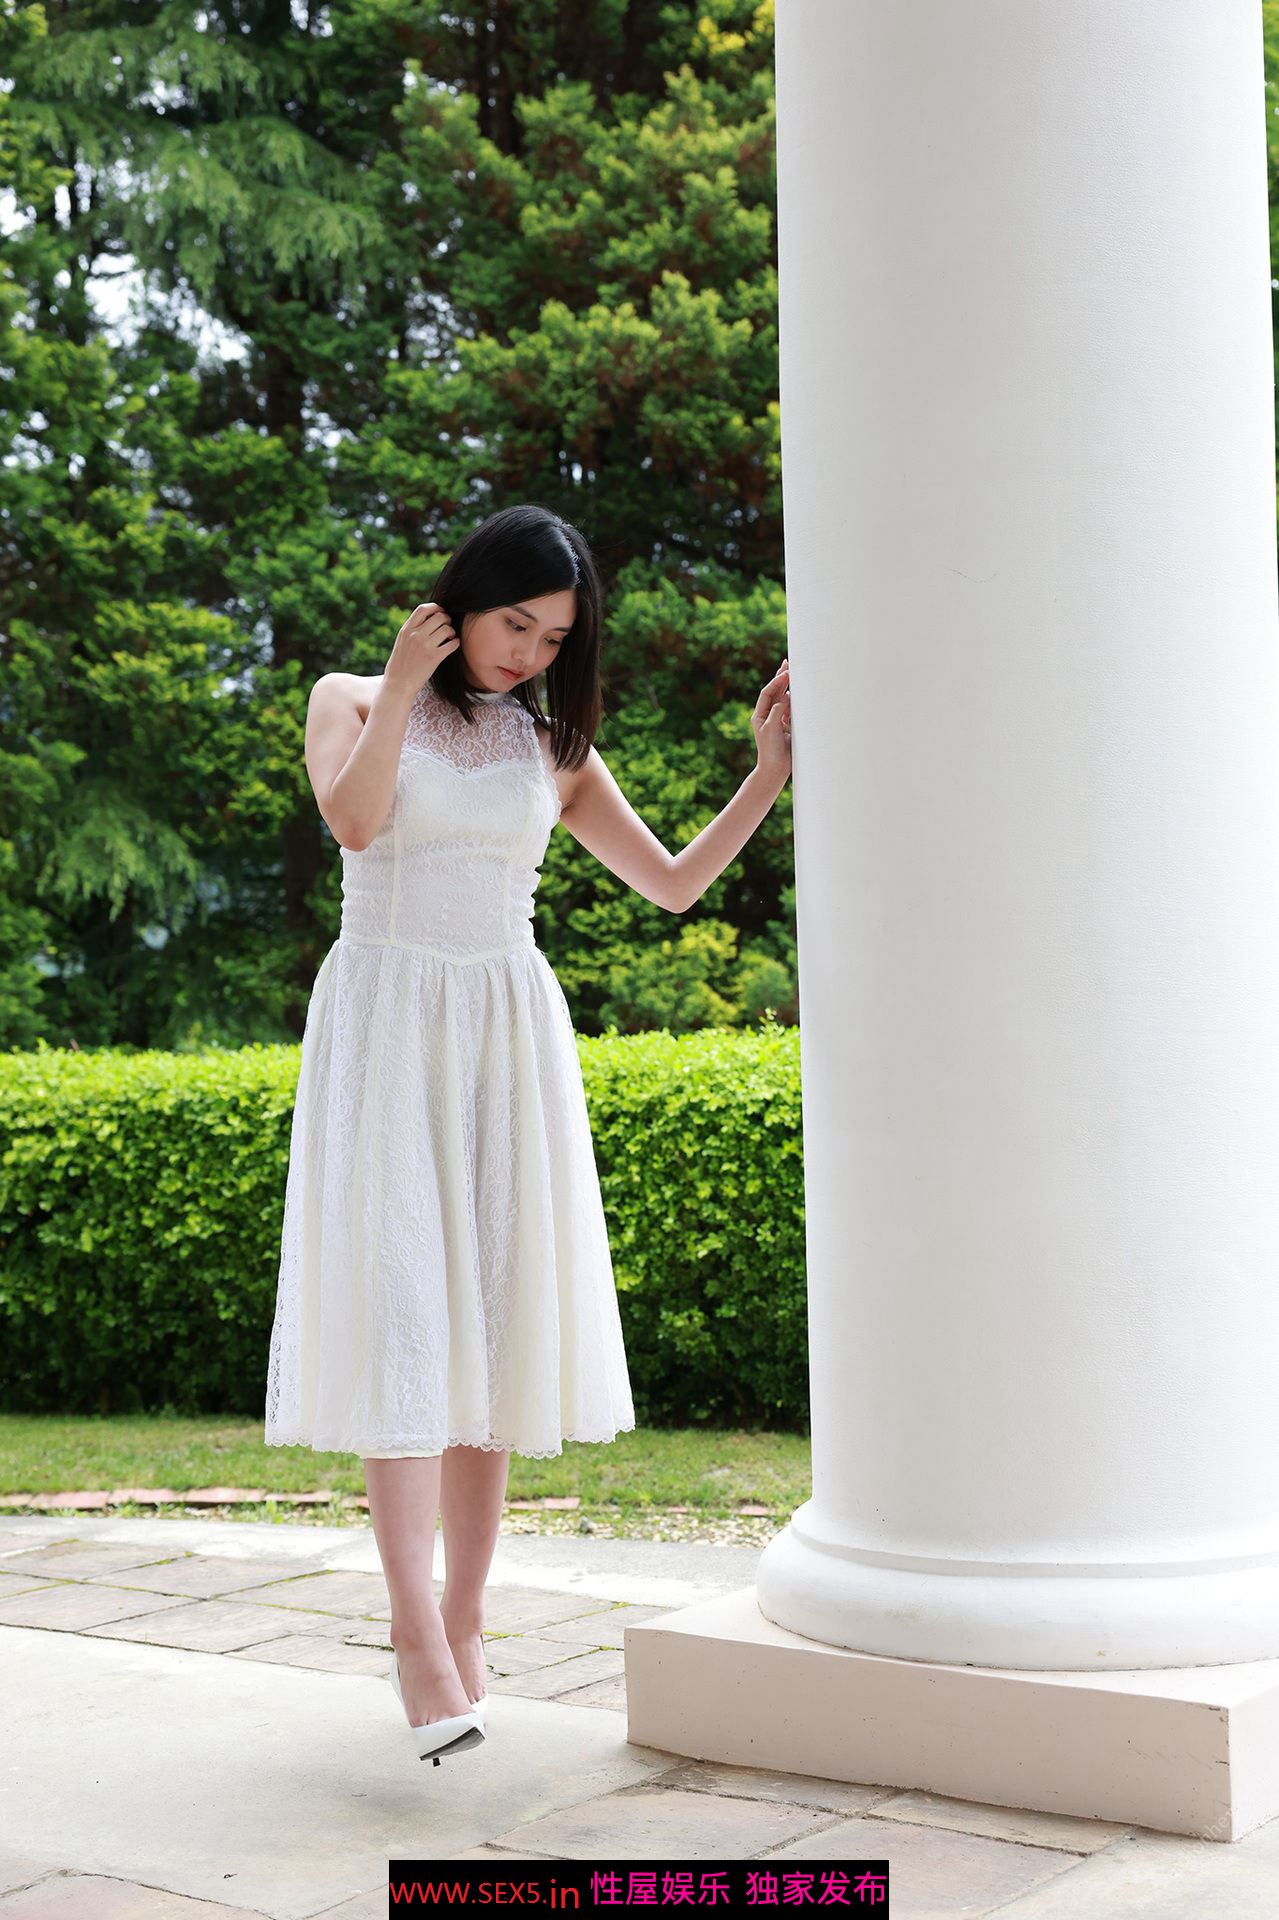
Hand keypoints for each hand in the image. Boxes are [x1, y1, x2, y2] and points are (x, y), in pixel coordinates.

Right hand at [383, 602, 460, 698]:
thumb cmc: (400, 664)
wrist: (398, 684)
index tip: (441, 612)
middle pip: (439, 617)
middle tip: (447, 626)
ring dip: (451, 632)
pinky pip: (452, 644)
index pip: (423, 609)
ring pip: (447, 629)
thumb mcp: (401, 641)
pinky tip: (453, 645)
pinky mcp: (434, 658)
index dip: (435, 607)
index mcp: (407, 630)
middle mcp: (416, 635)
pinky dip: (455, 643)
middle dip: (447, 620)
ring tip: (450, 637)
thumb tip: (428, 617)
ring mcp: (425, 646)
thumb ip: (412, 629)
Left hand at [751, 655, 790, 781]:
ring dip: (790, 687)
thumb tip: (785, 697)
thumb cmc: (770, 750)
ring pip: (785, 699)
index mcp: (760, 715)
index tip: (786, 672)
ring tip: (795, 673)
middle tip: (788, 663)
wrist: (775, 769)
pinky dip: (797, 701)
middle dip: (782, 678)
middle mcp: (768, 715)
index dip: (776, 681)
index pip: (768, 692)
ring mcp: (778, 720)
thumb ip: (777, 711)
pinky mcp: (788, 727)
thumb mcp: (771, 728)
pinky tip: (800, 692)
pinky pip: (793, 710)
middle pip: (775, 692)